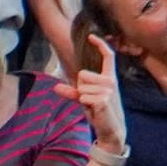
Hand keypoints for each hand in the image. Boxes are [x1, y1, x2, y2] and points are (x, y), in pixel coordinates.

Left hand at [53, 33, 127, 151]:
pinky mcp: (104, 99)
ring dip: (82, 97)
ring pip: (81, 86)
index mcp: (109, 77)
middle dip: (80, 88)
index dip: (100, 45)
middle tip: (90, 100)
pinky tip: (94, 110)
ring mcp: (109, 89)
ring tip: (93, 105)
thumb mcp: (85, 99)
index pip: (108, 56)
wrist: (110, 129)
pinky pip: (82, 96)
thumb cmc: (99, 112)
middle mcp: (111, 81)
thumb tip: (56, 87)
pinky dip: (84, 104)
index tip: (91, 36)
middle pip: (82, 74)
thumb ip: (72, 92)